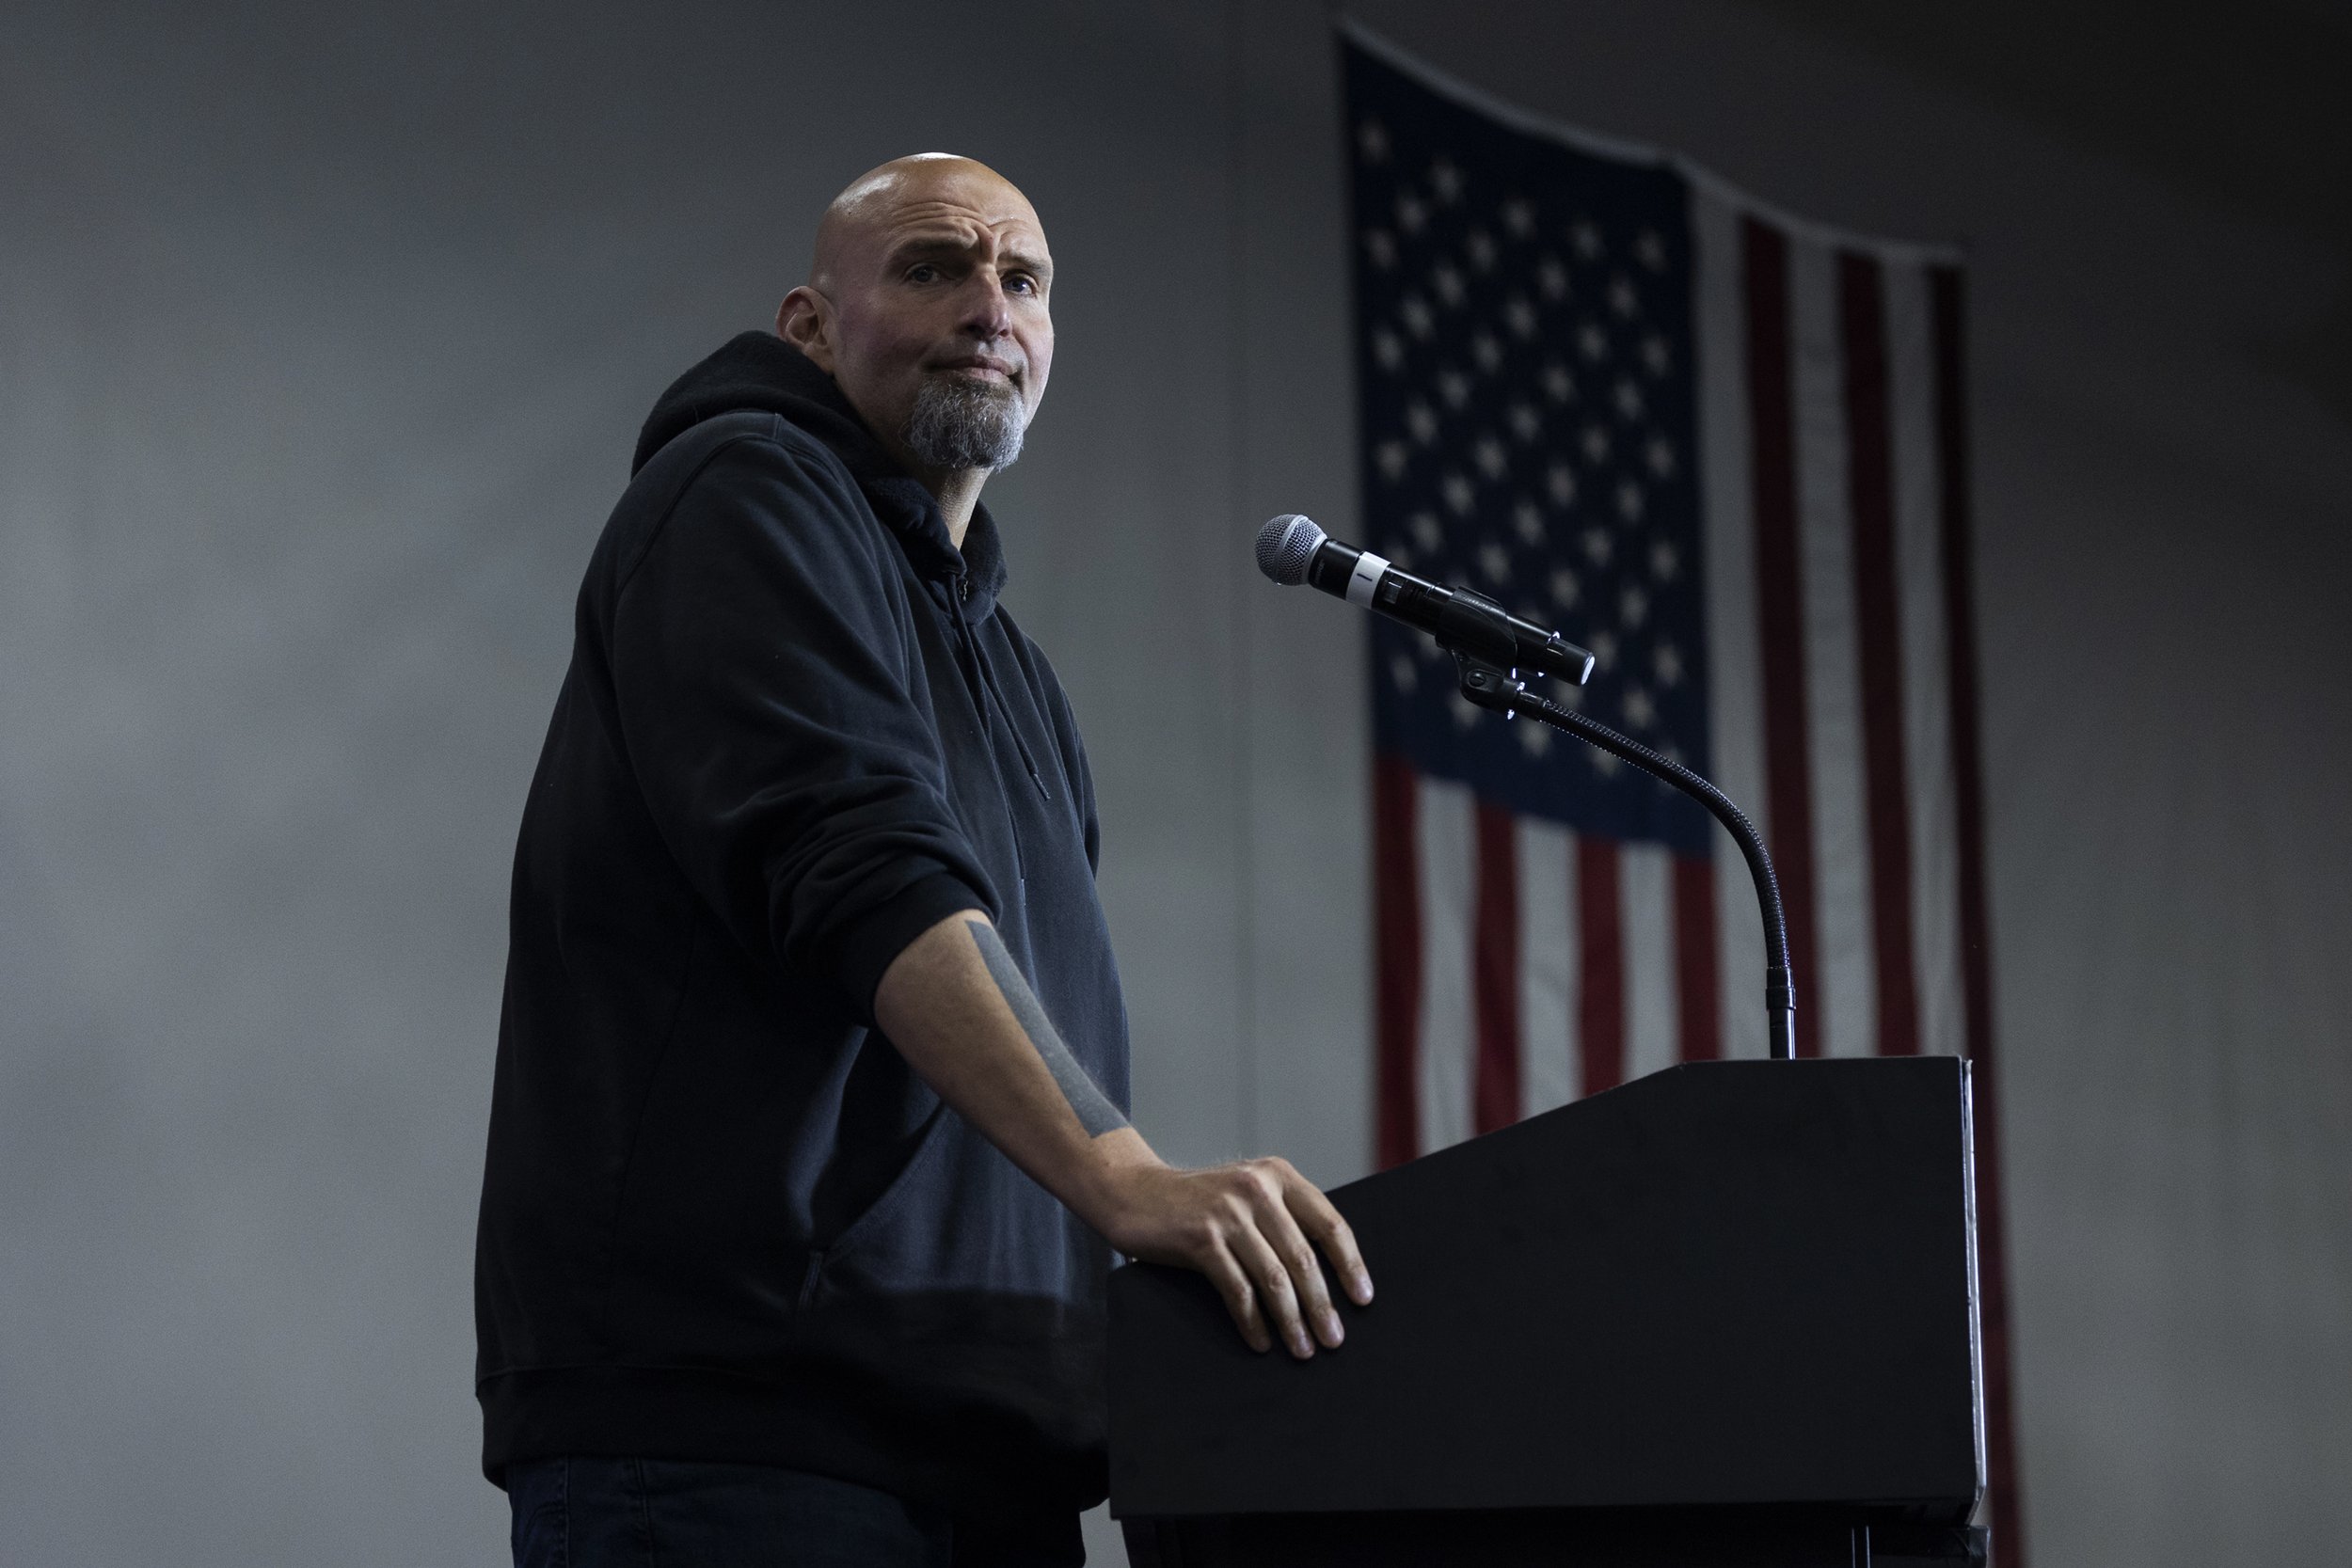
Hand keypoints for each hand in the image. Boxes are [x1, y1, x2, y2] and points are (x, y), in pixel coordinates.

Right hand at [1093, 1146, 1373, 1358]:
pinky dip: (1253, 1321)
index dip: (1349, 1264)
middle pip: (1303, 1258)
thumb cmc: (1197, 1202)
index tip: (1363, 1299)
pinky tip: (1262, 1342)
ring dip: (1292, 1320)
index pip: (1329, 1223)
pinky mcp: (1201, 1238)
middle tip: (1334, 1339)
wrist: (1133, 1192)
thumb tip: (1327, 1276)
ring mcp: (1228, 1213)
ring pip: (1274, 1278)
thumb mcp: (1246, 1193)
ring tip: (1304, 1349)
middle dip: (1322, 1305)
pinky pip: (1238, 1290)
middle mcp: (1257, 1189)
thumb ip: (1281, 1217)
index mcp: (1277, 1176)